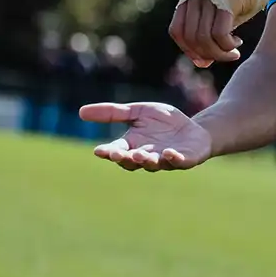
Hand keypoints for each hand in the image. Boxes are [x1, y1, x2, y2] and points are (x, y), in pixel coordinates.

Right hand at [80, 102, 213, 171]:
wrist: (194, 129)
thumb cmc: (163, 123)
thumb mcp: (138, 112)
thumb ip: (113, 113)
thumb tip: (81, 112)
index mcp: (133, 146)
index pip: (116, 151)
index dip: (108, 152)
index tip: (99, 151)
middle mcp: (146, 156)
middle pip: (132, 162)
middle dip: (125, 158)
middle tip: (117, 155)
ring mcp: (165, 160)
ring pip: (153, 164)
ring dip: (146, 160)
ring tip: (141, 155)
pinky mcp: (185, 159)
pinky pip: (178, 162)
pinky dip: (173, 159)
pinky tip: (169, 153)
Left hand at [171, 0, 275, 67]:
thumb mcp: (220, 13)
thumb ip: (207, 33)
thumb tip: (201, 62)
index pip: (176, 31)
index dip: (188, 50)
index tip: (204, 60)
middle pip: (190, 37)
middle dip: (206, 54)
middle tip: (223, 57)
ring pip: (204, 38)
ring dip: (219, 53)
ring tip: (233, 53)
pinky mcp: (227, 2)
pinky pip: (220, 35)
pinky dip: (228, 46)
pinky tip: (238, 43)